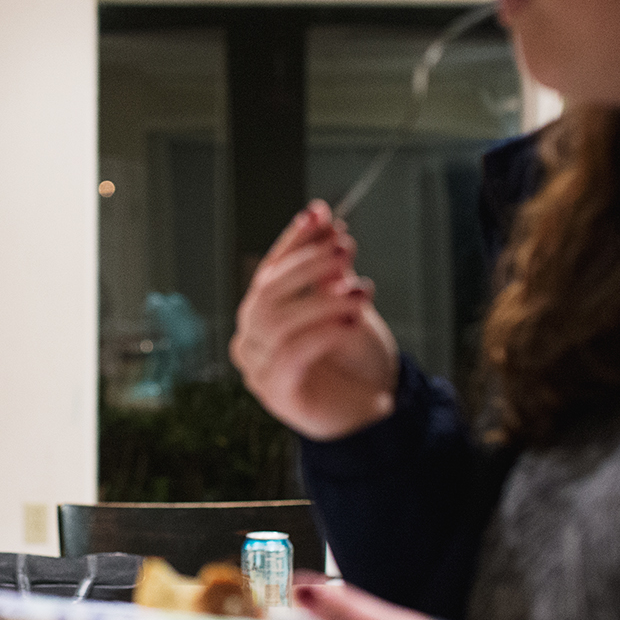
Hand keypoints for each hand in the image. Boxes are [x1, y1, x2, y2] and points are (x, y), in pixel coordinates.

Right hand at [231, 200, 400, 440]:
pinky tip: (350, 323)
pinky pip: (290, 355)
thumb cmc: (351, 357)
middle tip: (345, 251)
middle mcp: (252, 339)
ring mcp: (258, 367)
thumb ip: (331, 270)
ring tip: (360, 293)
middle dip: (307, 265)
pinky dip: (321, 333)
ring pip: (277, 322)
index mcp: (262, 314)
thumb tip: (326, 221)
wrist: (367, 406)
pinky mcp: (276, 392)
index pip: (270, 269)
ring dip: (321, 301)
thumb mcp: (344, 303)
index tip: (319, 213)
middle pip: (266, 292)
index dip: (293, 240)